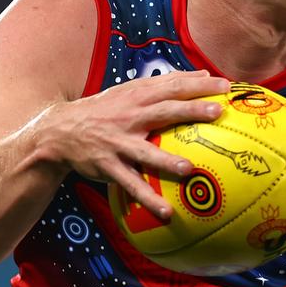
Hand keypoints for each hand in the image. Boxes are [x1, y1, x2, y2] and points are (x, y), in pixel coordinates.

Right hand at [33, 70, 229, 218]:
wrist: (59, 131)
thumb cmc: (105, 110)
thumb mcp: (130, 91)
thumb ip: (166, 83)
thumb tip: (202, 74)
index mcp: (137, 96)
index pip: (171, 86)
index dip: (198, 85)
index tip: (226, 86)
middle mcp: (129, 117)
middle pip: (164, 111)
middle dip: (191, 110)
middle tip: (217, 112)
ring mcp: (118, 142)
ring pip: (145, 152)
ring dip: (167, 161)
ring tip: (189, 170)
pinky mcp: (108, 166)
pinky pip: (130, 184)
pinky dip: (147, 199)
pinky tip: (166, 212)